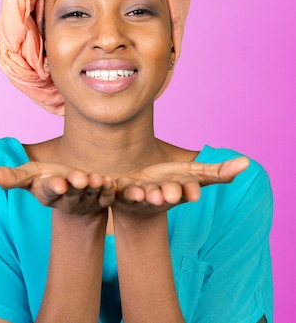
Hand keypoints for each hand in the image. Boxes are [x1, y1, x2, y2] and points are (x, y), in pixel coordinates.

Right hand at [0, 162, 115, 214]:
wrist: (74, 191)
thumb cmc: (47, 178)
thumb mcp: (29, 176)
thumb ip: (10, 176)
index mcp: (46, 192)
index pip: (49, 190)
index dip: (54, 187)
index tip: (59, 183)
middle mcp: (67, 199)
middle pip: (72, 193)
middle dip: (76, 186)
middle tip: (80, 178)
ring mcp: (86, 199)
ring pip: (91, 194)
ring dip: (95, 186)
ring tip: (97, 179)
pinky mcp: (103, 198)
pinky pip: (108, 195)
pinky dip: (110, 189)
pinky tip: (112, 181)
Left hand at [113, 157, 249, 214]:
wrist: (137, 198)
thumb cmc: (169, 183)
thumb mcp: (194, 174)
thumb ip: (217, 172)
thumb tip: (247, 162)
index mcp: (179, 191)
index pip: (187, 191)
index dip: (190, 191)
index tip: (194, 193)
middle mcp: (159, 196)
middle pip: (164, 195)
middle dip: (168, 194)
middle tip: (171, 194)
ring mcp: (138, 196)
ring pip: (141, 196)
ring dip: (143, 195)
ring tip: (145, 194)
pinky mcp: (119, 192)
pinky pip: (115, 191)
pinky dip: (114, 188)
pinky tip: (112, 183)